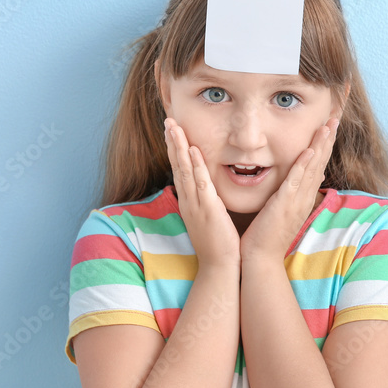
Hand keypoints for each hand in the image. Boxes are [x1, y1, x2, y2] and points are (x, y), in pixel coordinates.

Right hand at [164, 117, 241, 268]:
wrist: (219, 266)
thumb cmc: (218, 244)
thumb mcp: (211, 218)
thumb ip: (208, 203)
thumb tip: (209, 192)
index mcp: (190, 202)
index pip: (181, 171)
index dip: (176, 151)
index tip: (173, 132)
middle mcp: (189, 200)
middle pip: (178, 166)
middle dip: (172, 142)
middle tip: (168, 120)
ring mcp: (195, 204)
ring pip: (185, 170)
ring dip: (179, 147)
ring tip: (173, 127)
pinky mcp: (207, 209)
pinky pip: (200, 183)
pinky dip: (196, 165)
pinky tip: (192, 150)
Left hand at [240, 117, 338, 261]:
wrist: (261, 258)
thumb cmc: (268, 234)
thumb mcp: (285, 208)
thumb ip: (295, 191)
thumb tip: (311, 176)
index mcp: (304, 195)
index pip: (318, 164)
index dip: (325, 144)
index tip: (330, 124)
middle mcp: (305, 196)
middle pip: (320, 161)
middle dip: (328, 138)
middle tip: (336, 116)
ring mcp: (297, 200)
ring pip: (313, 167)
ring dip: (321, 145)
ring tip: (328, 125)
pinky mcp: (285, 205)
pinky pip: (296, 181)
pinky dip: (304, 165)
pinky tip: (309, 150)